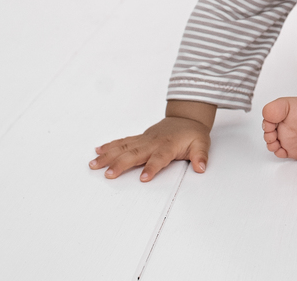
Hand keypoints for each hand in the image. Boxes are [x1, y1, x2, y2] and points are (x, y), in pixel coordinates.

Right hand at [90, 101, 215, 181]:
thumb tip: (201, 167)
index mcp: (168, 145)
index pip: (159, 158)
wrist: (186, 118)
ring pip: (123, 147)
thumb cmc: (192, 133)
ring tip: (94, 164)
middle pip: (135, 153)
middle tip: (108, 174)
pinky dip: (109, 146)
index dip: (152, 167)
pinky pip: (122, 142)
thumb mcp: (202, 144)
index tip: (144, 178)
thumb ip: (201, 156)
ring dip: (108, 155)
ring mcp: (144, 139)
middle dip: (121, 164)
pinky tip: (97, 151)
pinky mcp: (139, 138)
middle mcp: (153, 142)